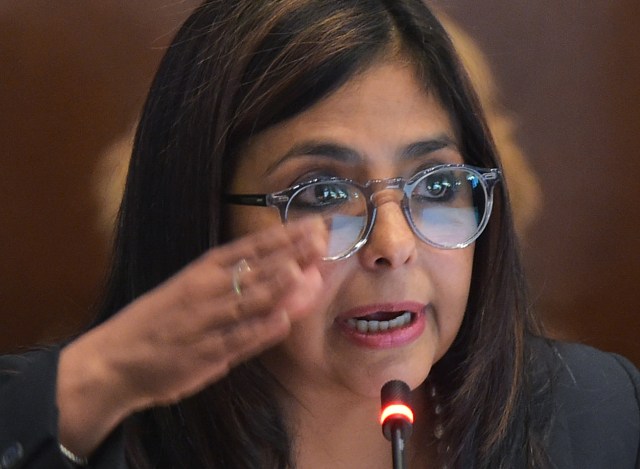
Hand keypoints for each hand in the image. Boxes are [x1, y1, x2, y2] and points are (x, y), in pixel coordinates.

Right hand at [56, 217, 326, 456]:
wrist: (113, 360)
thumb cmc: (158, 321)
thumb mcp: (189, 289)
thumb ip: (233, 282)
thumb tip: (280, 269)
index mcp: (201, 271)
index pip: (250, 248)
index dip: (284, 236)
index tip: (313, 224)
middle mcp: (204, 292)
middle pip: (255, 269)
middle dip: (290, 254)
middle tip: (322, 240)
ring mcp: (204, 323)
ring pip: (247, 301)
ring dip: (277, 286)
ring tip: (304, 270)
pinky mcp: (203, 356)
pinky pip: (236, 341)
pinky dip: (259, 330)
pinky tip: (282, 321)